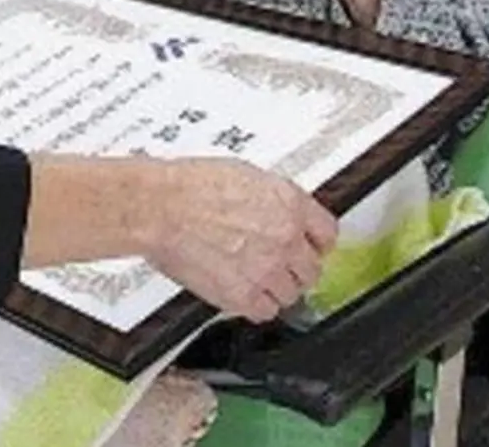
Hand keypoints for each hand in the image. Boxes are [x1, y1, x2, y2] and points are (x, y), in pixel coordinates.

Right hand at [133, 157, 336, 322]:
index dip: (315, 243)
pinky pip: (264, 312)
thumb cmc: (189, 187)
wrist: (160, 207)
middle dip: (295, 269)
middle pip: (311, 270)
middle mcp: (285, 238)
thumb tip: (279, 211)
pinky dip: (255, 305)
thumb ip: (273, 200)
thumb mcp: (246, 176)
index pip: (327, 234)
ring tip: (253, 278)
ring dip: (274, 289)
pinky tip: (241, 292)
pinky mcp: (243, 295)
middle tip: (276, 265)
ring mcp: (266, 269)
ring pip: (290, 294)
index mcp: (290, 204)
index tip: (309, 247)